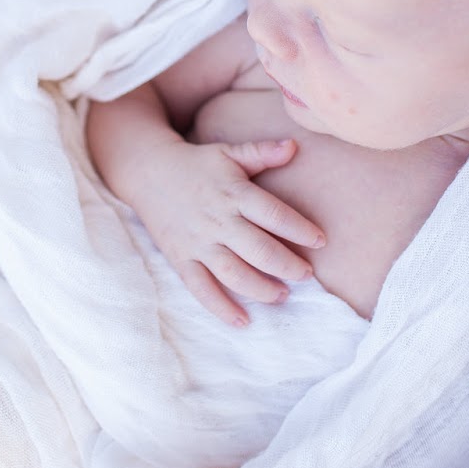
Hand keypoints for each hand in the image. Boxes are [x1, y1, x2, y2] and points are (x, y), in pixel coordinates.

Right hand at [137, 137, 324, 327]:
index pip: (274, 214)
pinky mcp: (181, 259)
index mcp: (234, 193)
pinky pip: (201, 289)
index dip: (300, 229)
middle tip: (307, 275)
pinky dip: (221, 308)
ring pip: (233, 274)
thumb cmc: (196, 164)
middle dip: (287, 266)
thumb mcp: (228, 152)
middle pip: (258, 250)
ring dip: (261, 289)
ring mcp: (198, 242)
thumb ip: (261, 152)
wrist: (147, 172)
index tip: (321, 241)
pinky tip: (243, 321)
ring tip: (283, 296)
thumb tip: (294, 146)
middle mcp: (218, 220)